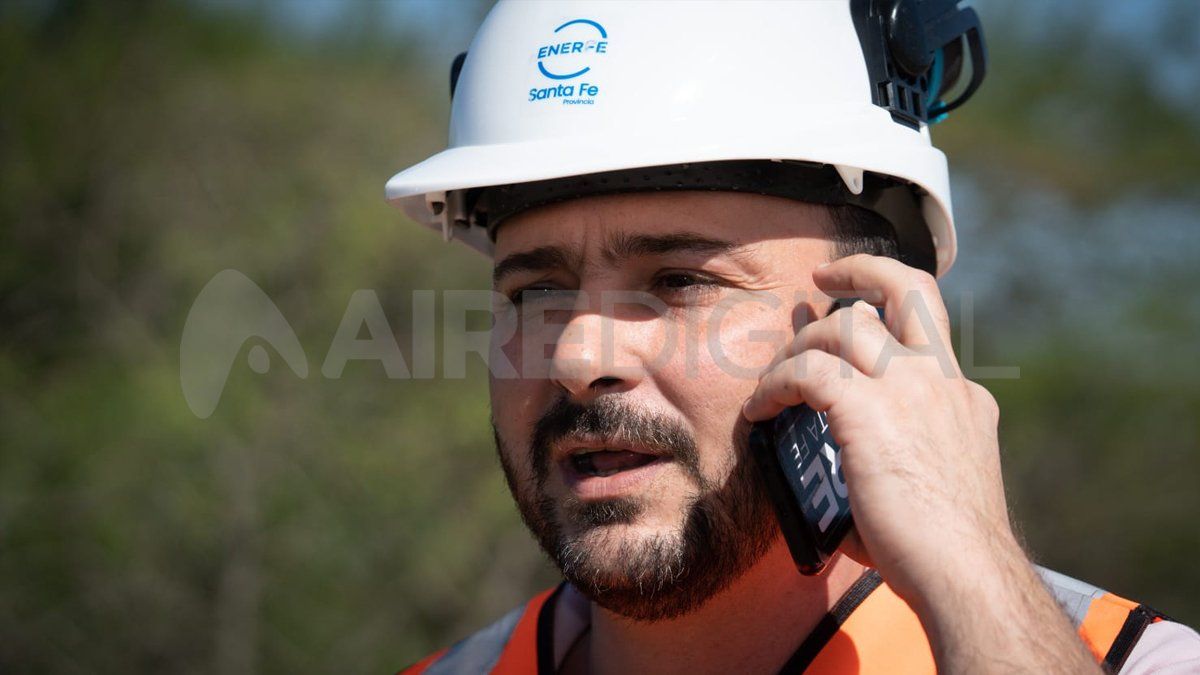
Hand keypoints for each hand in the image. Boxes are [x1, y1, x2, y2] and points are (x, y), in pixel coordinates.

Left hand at [742, 254, 1010, 602]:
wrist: (965, 573)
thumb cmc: (940, 552)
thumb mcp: (927, 484)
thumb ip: (889, 458)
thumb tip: (833, 474)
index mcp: (962, 398)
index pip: (927, 326)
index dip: (887, 307)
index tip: (860, 305)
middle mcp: (941, 380)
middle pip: (907, 285)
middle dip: (860, 271)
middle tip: (818, 283)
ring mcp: (909, 388)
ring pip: (844, 324)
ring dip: (800, 344)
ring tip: (775, 379)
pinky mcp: (869, 408)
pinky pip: (806, 372)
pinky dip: (774, 384)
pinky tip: (760, 410)